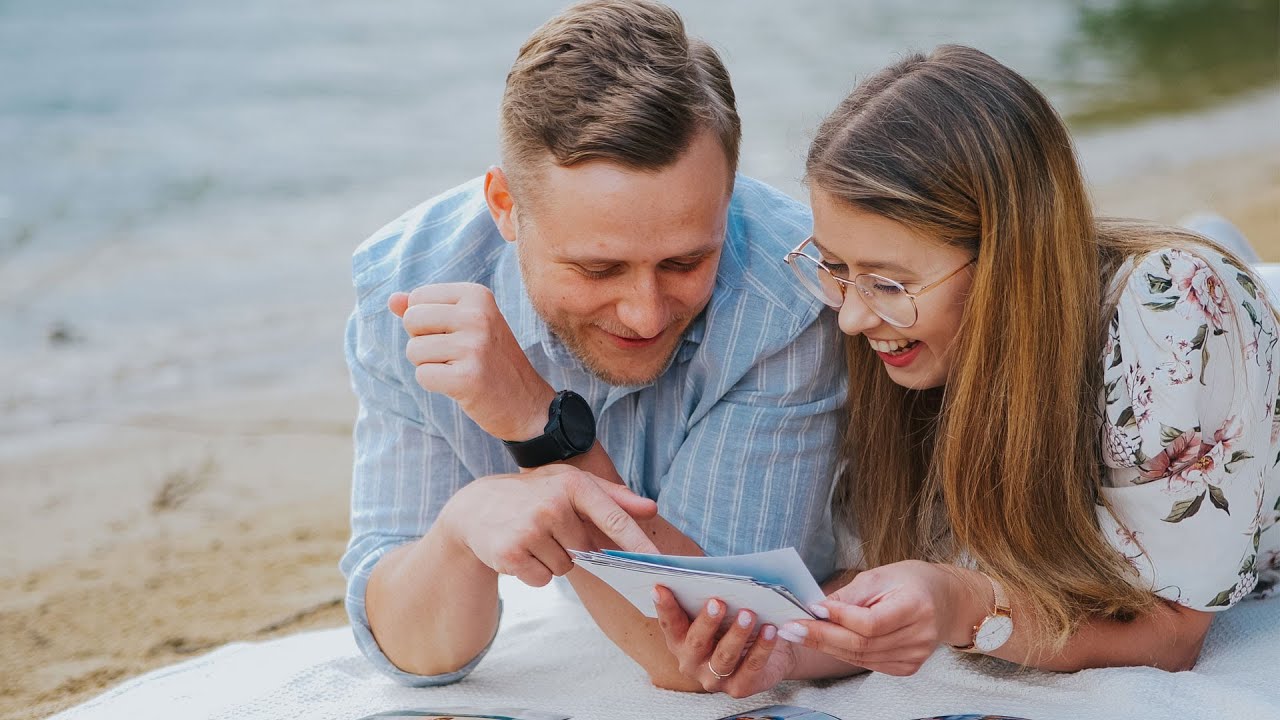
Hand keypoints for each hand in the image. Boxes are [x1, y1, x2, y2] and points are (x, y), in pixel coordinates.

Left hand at [390, 283, 554, 440]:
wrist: (527, 403)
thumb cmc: (491, 360)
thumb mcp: (466, 325)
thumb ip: (427, 309)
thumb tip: (392, 300)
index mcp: (477, 295)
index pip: (417, 298)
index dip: (426, 322)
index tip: (457, 335)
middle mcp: (477, 315)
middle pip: (411, 320)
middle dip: (423, 342)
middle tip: (455, 355)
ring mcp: (474, 346)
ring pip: (413, 350)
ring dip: (430, 365)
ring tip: (460, 369)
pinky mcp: (467, 378)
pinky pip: (422, 376)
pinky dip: (435, 385)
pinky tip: (461, 385)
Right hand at [439, 464, 659, 586]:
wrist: (475, 507)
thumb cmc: (534, 493)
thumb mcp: (570, 484)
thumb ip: (614, 497)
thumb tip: (652, 509)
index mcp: (573, 484)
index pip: (614, 518)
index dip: (638, 542)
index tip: (659, 561)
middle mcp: (552, 505)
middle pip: (587, 551)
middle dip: (572, 546)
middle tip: (548, 528)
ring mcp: (530, 530)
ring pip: (565, 567)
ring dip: (552, 560)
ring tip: (532, 538)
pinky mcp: (511, 555)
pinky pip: (543, 579)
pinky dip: (534, 572)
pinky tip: (520, 551)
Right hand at [652, 585, 796, 697]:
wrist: (766, 647)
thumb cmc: (734, 620)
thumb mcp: (717, 607)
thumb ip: (702, 592)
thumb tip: (689, 565)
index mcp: (679, 640)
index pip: (669, 623)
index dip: (664, 607)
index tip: (660, 587)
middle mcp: (691, 662)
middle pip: (696, 642)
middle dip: (707, 622)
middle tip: (718, 602)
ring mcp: (714, 678)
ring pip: (724, 657)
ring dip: (736, 634)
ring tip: (748, 614)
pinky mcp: (739, 687)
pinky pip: (751, 667)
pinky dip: (762, 647)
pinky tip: (770, 629)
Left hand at [778, 560, 977, 675]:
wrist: (944, 600)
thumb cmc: (909, 581)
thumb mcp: (879, 576)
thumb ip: (849, 596)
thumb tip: (816, 609)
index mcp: (916, 607)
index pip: (870, 622)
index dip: (839, 618)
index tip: (812, 608)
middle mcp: (919, 637)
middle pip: (861, 644)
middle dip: (821, 636)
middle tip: (791, 628)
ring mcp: (915, 656)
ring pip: (860, 657)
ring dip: (826, 646)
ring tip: (798, 634)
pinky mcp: (907, 667)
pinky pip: (867, 663)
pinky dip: (843, 653)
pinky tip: (824, 642)